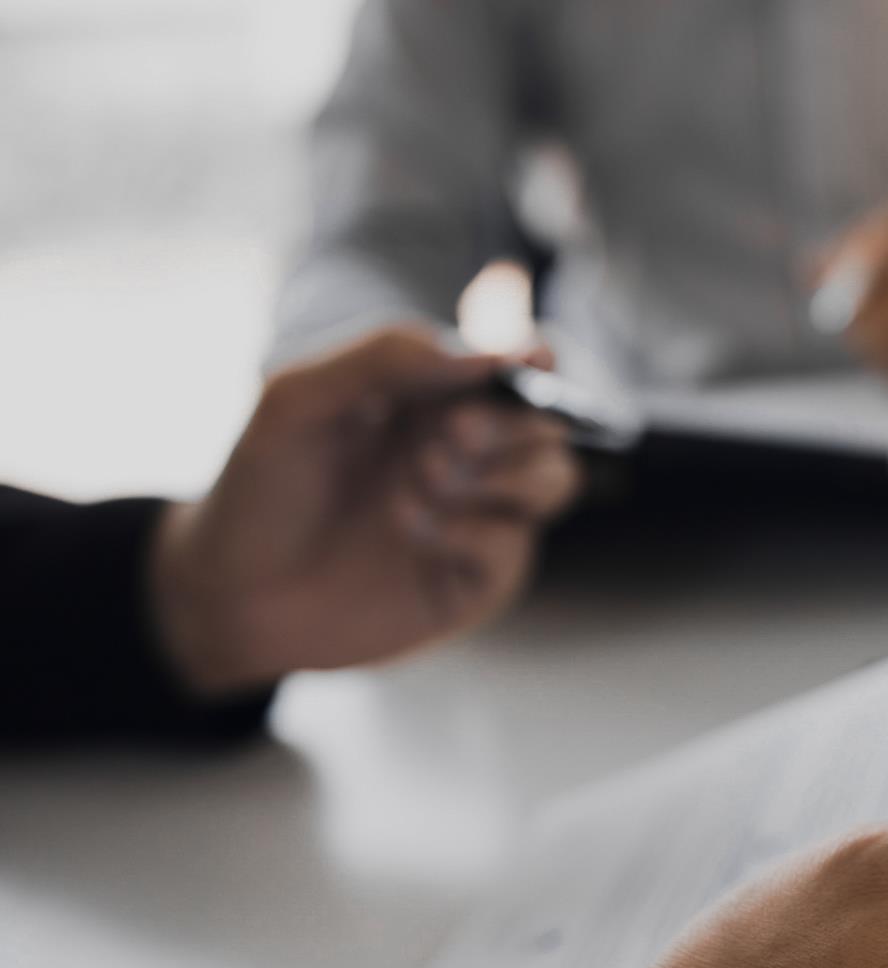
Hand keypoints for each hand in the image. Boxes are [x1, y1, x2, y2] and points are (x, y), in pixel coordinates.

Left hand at [151, 329, 581, 694]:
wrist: (232, 590)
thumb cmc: (263, 487)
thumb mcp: (300, 399)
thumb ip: (385, 358)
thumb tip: (481, 355)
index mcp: (434, 401)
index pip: (515, 367)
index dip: (536, 358)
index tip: (529, 357)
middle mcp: (467, 456)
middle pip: (547, 425)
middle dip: (513, 421)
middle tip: (453, 431)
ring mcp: (477, 519)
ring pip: (554, 481)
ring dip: (502, 474)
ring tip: (426, 476)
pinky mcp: (474, 582)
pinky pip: (513, 549)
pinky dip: (468, 532)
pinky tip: (407, 527)